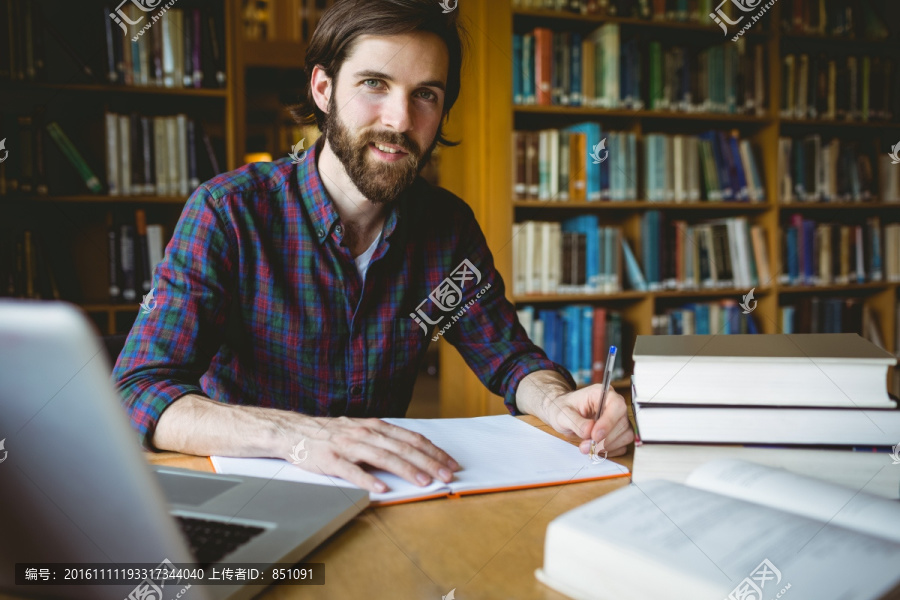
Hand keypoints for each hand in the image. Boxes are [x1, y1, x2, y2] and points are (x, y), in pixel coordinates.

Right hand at [279, 415, 460, 492]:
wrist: (294, 431)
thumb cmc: (330, 434)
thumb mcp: (361, 430)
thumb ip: (384, 439)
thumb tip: (412, 452)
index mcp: (375, 427)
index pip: (411, 438)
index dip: (433, 451)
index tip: (449, 463)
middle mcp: (365, 434)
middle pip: (402, 448)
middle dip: (428, 462)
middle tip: (445, 475)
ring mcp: (348, 446)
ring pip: (383, 458)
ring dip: (406, 470)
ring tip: (423, 482)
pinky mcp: (331, 460)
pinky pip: (352, 471)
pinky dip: (367, 479)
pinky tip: (381, 488)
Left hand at [540, 385, 633, 457]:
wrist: (562, 415)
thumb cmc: (562, 408)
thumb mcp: (562, 414)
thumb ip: (576, 422)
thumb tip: (589, 431)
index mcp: (601, 393)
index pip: (616, 405)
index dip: (609, 421)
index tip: (595, 435)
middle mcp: (613, 405)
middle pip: (622, 423)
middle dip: (605, 439)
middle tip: (586, 446)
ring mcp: (618, 419)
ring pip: (625, 436)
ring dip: (607, 446)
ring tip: (587, 447)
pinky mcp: (618, 432)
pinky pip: (622, 445)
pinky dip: (610, 451)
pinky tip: (596, 449)